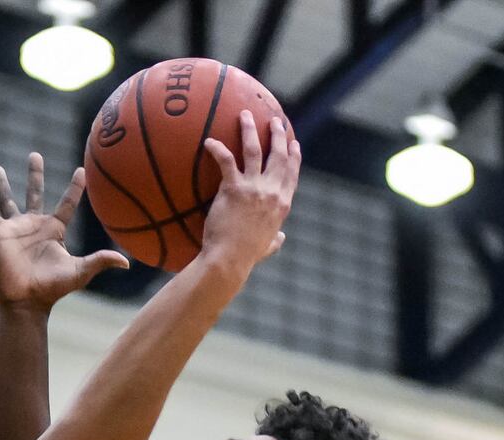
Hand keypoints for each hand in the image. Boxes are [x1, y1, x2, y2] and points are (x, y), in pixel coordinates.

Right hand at [0, 152, 128, 310]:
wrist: (26, 300)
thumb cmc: (52, 288)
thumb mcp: (80, 272)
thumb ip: (100, 261)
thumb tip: (127, 262)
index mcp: (54, 229)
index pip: (68, 203)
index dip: (75, 188)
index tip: (82, 171)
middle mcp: (34, 225)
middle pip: (35, 192)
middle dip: (34, 174)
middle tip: (35, 155)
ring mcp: (15, 228)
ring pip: (8, 199)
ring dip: (2, 184)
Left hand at [201, 111, 300, 272]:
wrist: (229, 260)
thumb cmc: (245, 257)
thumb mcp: (267, 247)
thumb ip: (275, 240)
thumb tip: (281, 238)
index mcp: (282, 204)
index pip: (292, 174)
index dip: (294, 156)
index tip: (294, 143)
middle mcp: (272, 192)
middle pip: (279, 156)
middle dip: (278, 135)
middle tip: (274, 121)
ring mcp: (254, 188)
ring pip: (254, 150)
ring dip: (250, 130)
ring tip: (244, 115)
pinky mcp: (233, 189)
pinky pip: (226, 161)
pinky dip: (217, 149)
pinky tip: (209, 141)